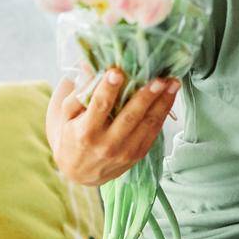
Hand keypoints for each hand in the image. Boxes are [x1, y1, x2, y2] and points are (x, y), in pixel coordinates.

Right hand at [45, 66, 178, 186]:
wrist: (79, 173)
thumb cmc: (70, 137)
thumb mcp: (64, 116)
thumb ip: (77, 92)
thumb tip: (89, 65)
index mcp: (85, 132)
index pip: (99, 107)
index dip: (108, 89)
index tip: (117, 71)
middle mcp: (106, 144)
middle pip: (130, 116)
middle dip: (146, 96)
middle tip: (159, 78)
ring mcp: (125, 152)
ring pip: (147, 123)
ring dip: (163, 102)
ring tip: (173, 83)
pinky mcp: (138, 154)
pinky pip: (154, 132)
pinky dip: (163, 113)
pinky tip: (170, 97)